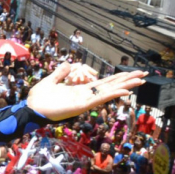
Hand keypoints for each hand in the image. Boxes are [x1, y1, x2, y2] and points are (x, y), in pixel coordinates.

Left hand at [26, 63, 145, 121]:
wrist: (30, 109)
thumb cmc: (38, 98)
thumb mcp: (50, 81)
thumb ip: (61, 73)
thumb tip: (69, 64)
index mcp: (80, 90)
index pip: (103, 83)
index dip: (116, 78)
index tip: (129, 73)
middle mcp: (86, 96)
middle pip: (111, 86)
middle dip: (127, 80)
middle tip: (143, 74)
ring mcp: (85, 101)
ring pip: (109, 92)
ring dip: (125, 86)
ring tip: (141, 80)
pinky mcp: (82, 106)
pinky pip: (100, 99)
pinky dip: (113, 94)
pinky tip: (125, 91)